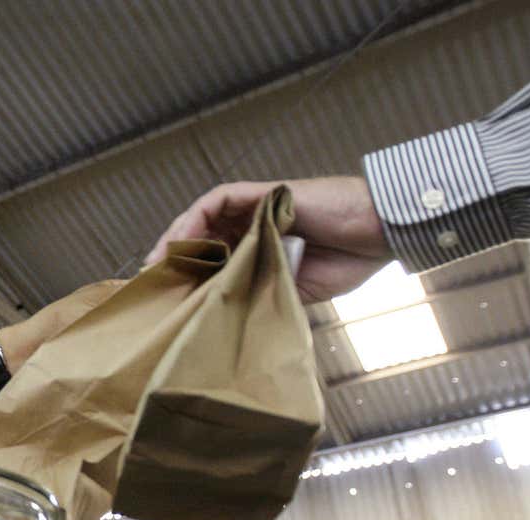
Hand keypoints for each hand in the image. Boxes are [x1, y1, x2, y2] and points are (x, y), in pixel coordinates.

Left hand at [145, 176, 392, 303]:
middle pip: (200, 241)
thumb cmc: (346, 261)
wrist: (378, 234)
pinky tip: (178, 244)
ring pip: (201, 220)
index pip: (212, 263)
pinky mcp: (261, 194)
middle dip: (173, 263)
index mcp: (258, 251)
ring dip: (176, 241)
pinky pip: (216, 201)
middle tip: (151, 288)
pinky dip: (193, 220)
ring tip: (157, 267)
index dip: (186, 281)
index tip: (164, 303)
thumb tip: (215, 316)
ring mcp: (255, 209)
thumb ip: (255, 293)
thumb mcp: (288, 289)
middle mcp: (251, 228)